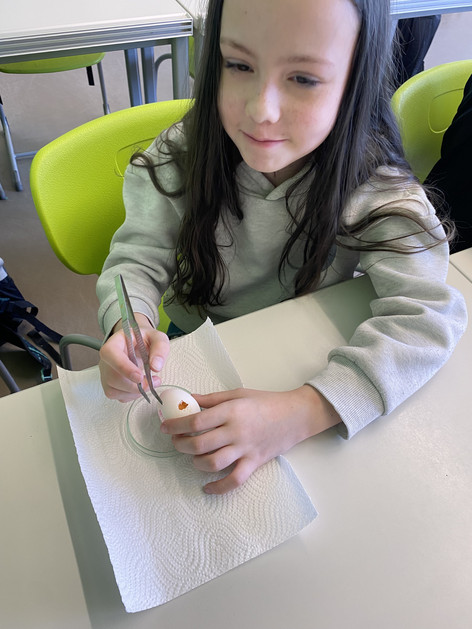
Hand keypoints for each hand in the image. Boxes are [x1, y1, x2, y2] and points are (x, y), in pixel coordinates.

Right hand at [99, 313, 169, 401]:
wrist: (138, 344)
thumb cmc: (145, 340)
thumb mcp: (157, 338)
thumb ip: (160, 348)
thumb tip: (156, 367)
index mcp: (115, 342)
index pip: (110, 353)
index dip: (123, 367)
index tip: (139, 376)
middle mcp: (107, 359)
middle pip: (112, 377)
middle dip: (134, 386)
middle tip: (153, 382)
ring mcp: (106, 373)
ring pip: (113, 390)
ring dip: (134, 392)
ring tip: (150, 383)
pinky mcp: (110, 385)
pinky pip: (118, 396)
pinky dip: (132, 396)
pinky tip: (141, 387)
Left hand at [160, 385, 340, 493]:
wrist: (295, 415)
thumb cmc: (265, 401)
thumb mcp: (237, 394)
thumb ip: (210, 399)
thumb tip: (187, 399)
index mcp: (231, 411)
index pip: (196, 421)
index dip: (176, 425)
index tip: (165, 427)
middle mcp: (236, 431)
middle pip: (200, 444)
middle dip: (181, 445)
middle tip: (176, 441)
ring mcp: (245, 449)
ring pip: (213, 463)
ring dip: (195, 463)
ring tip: (192, 457)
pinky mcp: (254, 463)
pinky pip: (234, 480)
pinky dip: (218, 488)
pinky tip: (207, 487)